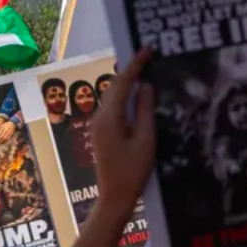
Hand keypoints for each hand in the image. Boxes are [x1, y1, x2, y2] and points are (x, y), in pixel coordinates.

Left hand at [0, 117, 16, 144]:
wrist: (12, 124)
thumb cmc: (5, 125)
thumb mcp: (1, 125)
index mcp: (2, 128)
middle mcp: (5, 131)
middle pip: (1, 137)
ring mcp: (8, 133)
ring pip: (5, 138)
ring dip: (1, 142)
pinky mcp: (11, 135)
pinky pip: (8, 139)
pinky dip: (5, 141)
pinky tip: (3, 143)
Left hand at [92, 47, 156, 217]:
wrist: (115, 197)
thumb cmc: (133, 172)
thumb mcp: (146, 140)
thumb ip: (145, 111)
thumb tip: (146, 86)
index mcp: (110, 117)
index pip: (122, 83)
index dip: (136, 64)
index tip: (148, 48)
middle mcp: (99, 117)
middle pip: (114, 86)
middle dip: (131, 69)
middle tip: (148, 54)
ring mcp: (98, 125)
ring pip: (113, 95)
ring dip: (127, 81)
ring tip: (145, 69)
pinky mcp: (101, 132)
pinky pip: (113, 106)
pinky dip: (124, 95)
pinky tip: (136, 93)